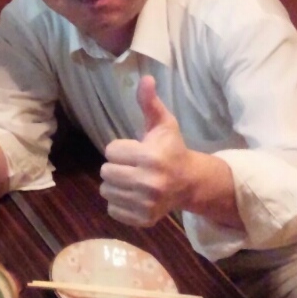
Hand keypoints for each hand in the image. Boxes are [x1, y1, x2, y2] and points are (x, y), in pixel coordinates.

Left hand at [99, 76, 197, 227]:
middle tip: (132, 166)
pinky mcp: (143, 219)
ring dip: (116, 184)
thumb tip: (146, 78)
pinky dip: (119, 203)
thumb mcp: (163, 124)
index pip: (110, 151)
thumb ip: (150, 103)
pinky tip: (134, 195)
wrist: (190, 183)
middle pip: (106, 172)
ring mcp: (146, 204)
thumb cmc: (172, 149)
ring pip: (106, 191)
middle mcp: (149, 183)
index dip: (120, 149)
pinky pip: (113, 210)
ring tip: (133, 180)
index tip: (135, 150)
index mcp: (151, 158)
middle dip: (116, 166)